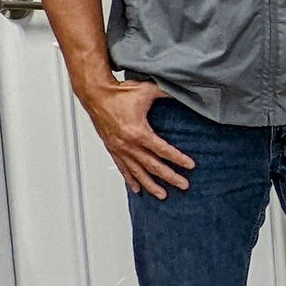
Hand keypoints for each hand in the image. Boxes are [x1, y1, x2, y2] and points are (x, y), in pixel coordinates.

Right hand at [80, 79, 192, 199]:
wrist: (95, 94)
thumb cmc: (118, 92)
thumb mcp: (148, 90)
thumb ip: (168, 93)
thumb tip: (184, 92)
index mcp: (138, 132)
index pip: (163, 150)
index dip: (178, 159)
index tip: (190, 166)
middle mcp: (127, 144)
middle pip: (153, 166)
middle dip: (170, 177)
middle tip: (184, 185)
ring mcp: (119, 148)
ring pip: (137, 171)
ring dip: (150, 185)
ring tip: (163, 195)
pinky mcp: (112, 148)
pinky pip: (123, 168)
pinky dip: (130, 179)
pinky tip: (137, 189)